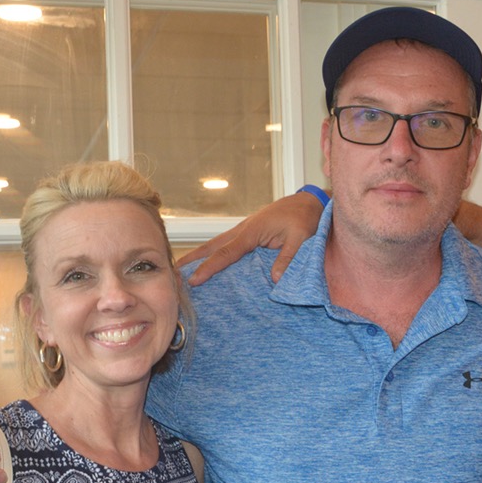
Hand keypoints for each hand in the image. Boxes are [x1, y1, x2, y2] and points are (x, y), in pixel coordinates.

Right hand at [177, 191, 323, 284]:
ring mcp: (244, 230)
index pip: (225, 253)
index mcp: (252, 231)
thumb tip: (275, 279)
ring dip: (199, 255)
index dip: (209, 267)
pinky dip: (213, 252)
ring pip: (216, 244)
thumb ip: (288, 258)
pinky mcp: (249, 233)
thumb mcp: (301, 238)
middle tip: (172, 273)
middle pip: (212, 246)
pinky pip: (226, 244)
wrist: (309, 202)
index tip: (193, 280)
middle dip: (192, 259)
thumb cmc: (305, 218)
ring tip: (180, 268)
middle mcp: (243, 229)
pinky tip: (207, 262)